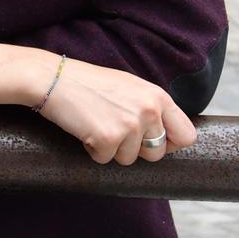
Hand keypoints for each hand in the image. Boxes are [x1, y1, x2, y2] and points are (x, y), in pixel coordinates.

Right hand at [37, 56, 199, 165]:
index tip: (152, 143)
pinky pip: (105, 159)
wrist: (51, 78)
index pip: (187, 135)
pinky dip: (92, 150)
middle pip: (156, 153)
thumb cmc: (87, 82)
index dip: (170, 145)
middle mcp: (149, 111)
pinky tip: (84, 129)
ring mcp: (129, 125)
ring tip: (95, 124)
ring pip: (129, 159)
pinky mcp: (108, 138)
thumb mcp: (129, 87)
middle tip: (114, 132)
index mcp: (158, 96)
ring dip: (111, 149)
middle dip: (135, 150)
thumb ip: (151, 108)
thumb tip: (167, 137)